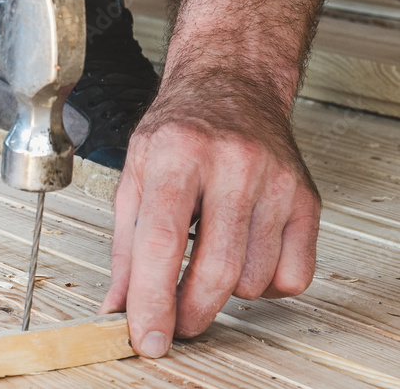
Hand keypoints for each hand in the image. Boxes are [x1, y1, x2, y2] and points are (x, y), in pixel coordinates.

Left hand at [99, 74, 320, 357]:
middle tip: (175, 322)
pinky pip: (292, 276)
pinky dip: (265, 284)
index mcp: (175, 152)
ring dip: (225, 291)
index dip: (152, 298)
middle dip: (190, 313)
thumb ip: (124, 242)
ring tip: (208, 255)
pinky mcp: (306, 198)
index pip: (161, 240)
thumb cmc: (180, 128)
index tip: (146, 337)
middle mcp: (230, 163)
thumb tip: (118, 304)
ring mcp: (274, 180)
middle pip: (215, 269)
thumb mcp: (134, 171)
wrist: (231, 86)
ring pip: (253, 280)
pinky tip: (244, 256)